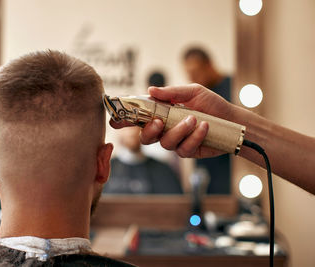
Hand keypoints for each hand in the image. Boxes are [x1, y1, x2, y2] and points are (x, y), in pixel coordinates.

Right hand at [110, 84, 233, 157]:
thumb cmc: (212, 104)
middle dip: (149, 130)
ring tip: (194, 120)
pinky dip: (194, 137)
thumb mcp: (192, 92)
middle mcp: (166, 129)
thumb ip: (171, 93)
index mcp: (162, 113)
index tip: (115, 120)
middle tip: (159, 122)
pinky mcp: (188, 151)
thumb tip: (151, 90)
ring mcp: (176, 142)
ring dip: (179, 131)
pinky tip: (205, 127)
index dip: (125, 120)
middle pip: (146, 137)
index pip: (140, 117)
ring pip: (165, 143)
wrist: (233, 120)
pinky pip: (184, 149)